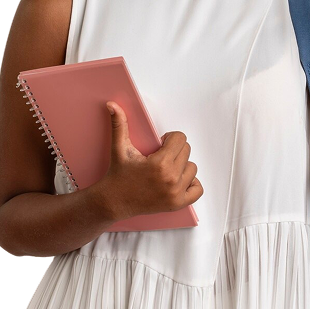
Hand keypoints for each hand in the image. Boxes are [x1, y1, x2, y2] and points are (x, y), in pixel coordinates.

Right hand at [98, 101, 202, 219]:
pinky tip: (177, 180)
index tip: (159, 145)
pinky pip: (197, 189)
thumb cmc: (118, 175)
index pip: (180, 138)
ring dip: (181, 166)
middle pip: (187, 151)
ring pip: (192, 168)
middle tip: (160, 157)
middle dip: (174, 150)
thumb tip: (112, 105)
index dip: (169, 139)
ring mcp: (175, 193)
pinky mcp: (177, 203)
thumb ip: (119, 124)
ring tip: (165, 169)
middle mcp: (171, 179)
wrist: (113, 202)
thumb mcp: (119, 148)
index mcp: (160, 163)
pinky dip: (191, 183)